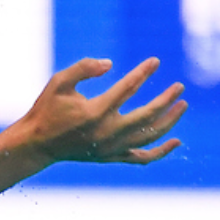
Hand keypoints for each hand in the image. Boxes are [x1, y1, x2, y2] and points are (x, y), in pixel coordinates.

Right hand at [17, 57, 186, 165]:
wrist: (36, 144)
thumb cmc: (47, 109)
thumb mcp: (58, 82)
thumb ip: (83, 68)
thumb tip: (110, 63)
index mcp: (94, 112)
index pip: (128, 88)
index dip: (144, 72)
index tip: (156, 61)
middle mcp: (106, 132)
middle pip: (148, 115)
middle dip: (167, 99)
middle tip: (180, 87)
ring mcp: (110, 148)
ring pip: (150, 136)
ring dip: (170, 121)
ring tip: (182, 105)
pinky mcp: (110, 157)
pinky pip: (142, 157)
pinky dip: (161, 151)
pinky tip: (176, 141)